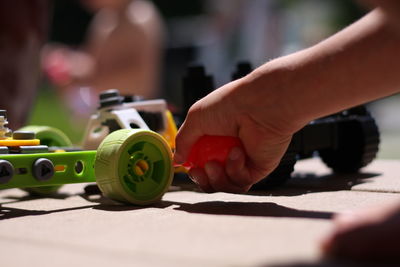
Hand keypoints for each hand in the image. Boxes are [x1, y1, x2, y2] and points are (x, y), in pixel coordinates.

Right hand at [175, 68, 302, 192]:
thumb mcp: (196, 118)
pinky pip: (241, 182)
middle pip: (212, 179)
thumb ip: (183, 140)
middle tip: (200, 171)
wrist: (259, 106)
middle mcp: (229, 151)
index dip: (194, 169)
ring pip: (226, 185)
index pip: (201, 162)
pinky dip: (235, 170)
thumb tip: (177, 160)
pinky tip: (237, 154)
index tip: (189, 167)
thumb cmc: (230, 105)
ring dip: (216, 178)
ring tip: (215, 164)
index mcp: (215, 138)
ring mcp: (244, 161)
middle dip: (203, 180)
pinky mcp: (258, 169)